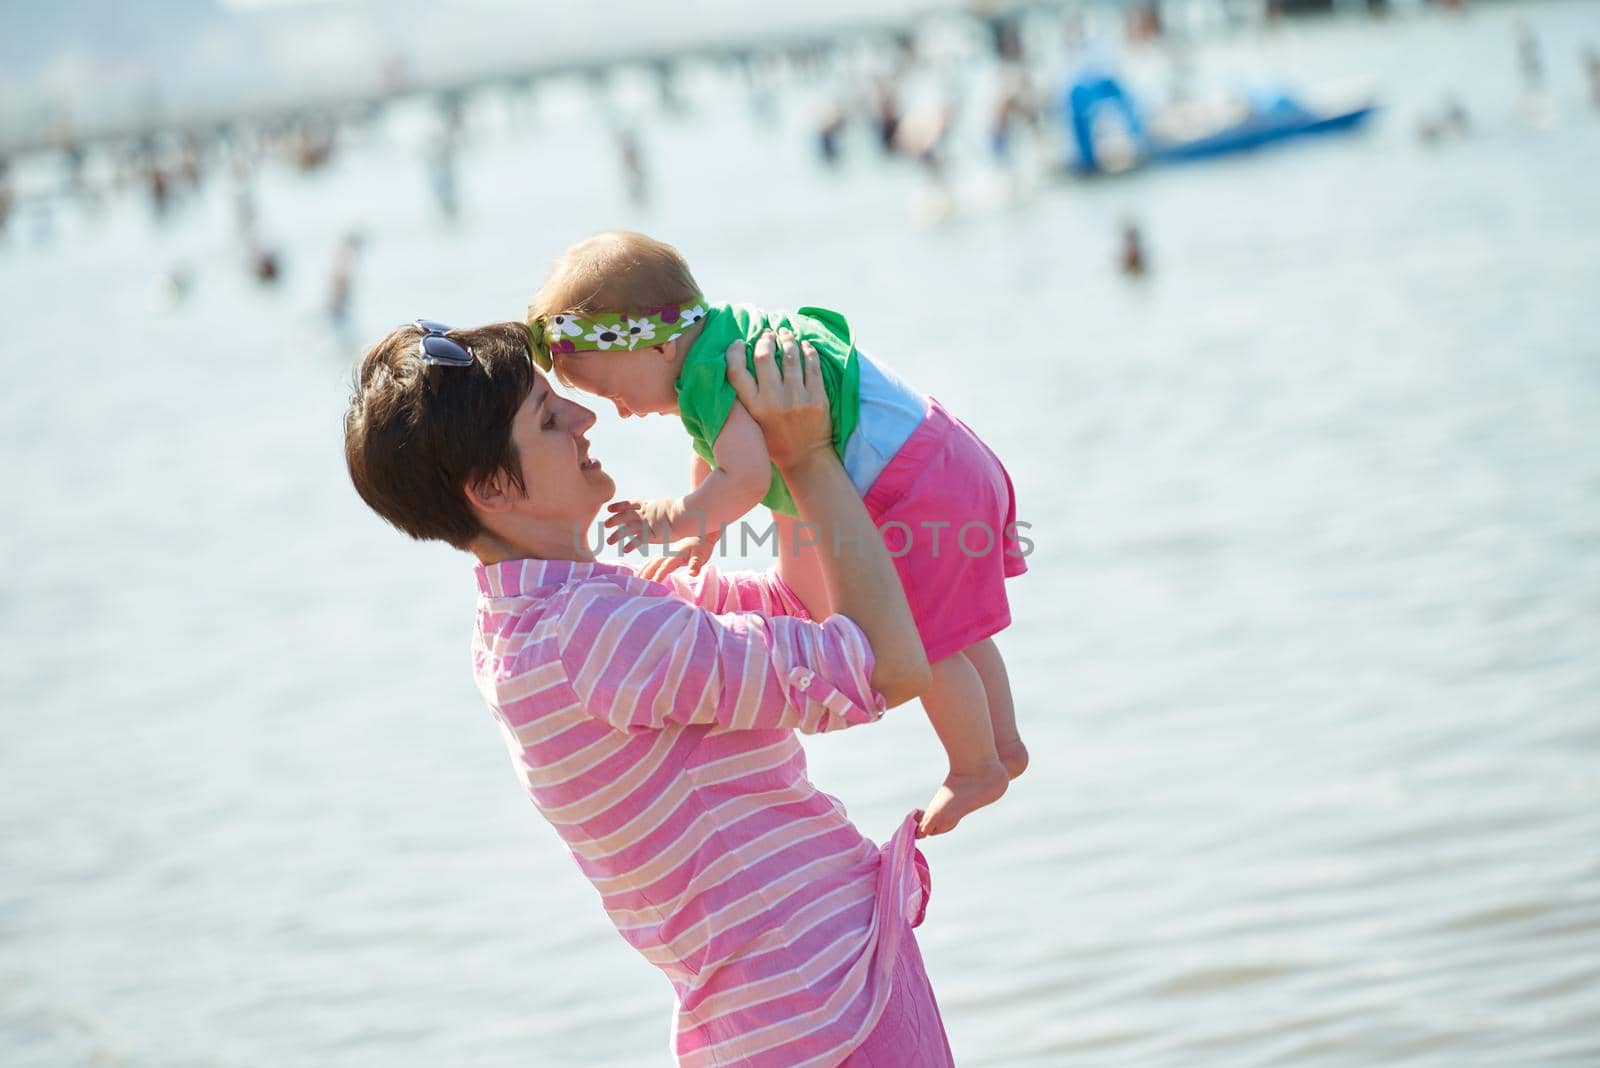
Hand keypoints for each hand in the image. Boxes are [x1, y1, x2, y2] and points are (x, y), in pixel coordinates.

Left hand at [604, 497, 693, 551]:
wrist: (686, 515)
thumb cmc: (683, 510)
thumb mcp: (668, 506)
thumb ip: (660, 509)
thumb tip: (661, 509)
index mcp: (649, 505)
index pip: (629, 504)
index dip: (618, 506)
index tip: (609, 509)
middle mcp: (644, 514)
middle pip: (624, 516)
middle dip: (614, 520)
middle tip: (606, 525)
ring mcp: (646, 524)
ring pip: (626, 529)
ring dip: (616, 535)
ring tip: (608, 541)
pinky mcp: (650, 535)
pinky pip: (637, 541)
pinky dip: (630, 545)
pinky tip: (624, 550)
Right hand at [637, 530, 720, 581]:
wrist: (702, 533)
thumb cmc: (702, 545)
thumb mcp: (701, 555)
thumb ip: (696, 564)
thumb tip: (692, 574)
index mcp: (676, 555)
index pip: (665, 567)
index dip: (659, 575)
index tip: (653, 584)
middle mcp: (669, 554)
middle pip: (654, 564)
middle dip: (646, 573)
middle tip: (638, 583)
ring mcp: (667, 554)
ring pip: (652, 562)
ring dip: (644, 569)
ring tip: (637, 578)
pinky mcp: (668, 555)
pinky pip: (655, 561)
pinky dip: (648, 566)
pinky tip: (644, 572)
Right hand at [724, 329, 830, 471]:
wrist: (806, 458)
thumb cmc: (775, 440)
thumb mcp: (751, 422)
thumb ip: (744, 398)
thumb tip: (738, 362)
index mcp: (753, 407)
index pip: (736, 371)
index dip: (734, 351)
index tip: (738, 342)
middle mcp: (773, 401)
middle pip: (763, 356)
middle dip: (765, 339)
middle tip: (767, 334)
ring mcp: (797, 399)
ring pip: (790, 356)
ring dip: (787, 339)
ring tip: (785, 333)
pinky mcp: (817, 398)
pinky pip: (812, 366)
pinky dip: (807, 351)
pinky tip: (804, 345)